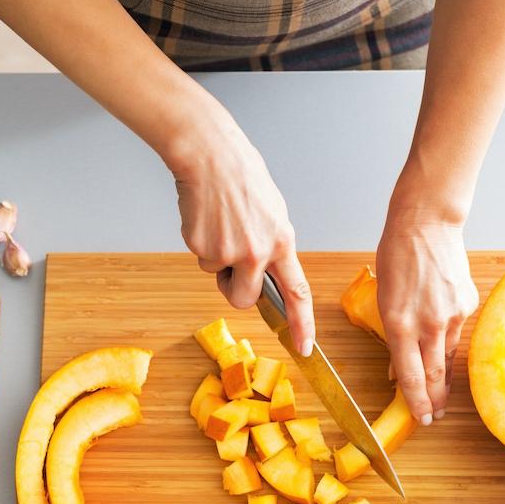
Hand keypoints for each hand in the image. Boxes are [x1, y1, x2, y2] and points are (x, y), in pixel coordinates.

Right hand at [166, 115, 315, 355]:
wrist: (210, 156)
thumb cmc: (241, 178)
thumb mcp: (272, 213)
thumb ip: (272, 245)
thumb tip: (265, 271)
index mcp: (281, 242)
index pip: (296, 292)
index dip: (302, 323)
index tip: (304, 346)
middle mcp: (257, 252)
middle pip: (245, 299)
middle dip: (235, 290)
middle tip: (230, 264)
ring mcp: (229, 252)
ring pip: (218, 276)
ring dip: (216, 259)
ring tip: (220, 224)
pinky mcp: (202, 247)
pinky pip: (201, 258)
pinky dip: (200, 242)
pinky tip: (206, 218)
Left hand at [376, 201, 478, 425]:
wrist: (427, 224)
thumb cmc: (396, 256)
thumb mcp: (383, 299)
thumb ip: (393, 334)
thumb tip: (398, 366)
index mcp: (400, 324)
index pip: (410, 376)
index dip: (416, 402)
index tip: (422, 419)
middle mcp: (428, 324)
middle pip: (434, 374)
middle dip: (435, 400)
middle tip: (435, 417)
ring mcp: (452, 315)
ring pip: (447, 355)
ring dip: (443, 376)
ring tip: (441, 393)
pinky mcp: (467, 304)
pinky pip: (456, 331)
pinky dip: (447, 341)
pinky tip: (443, 342)